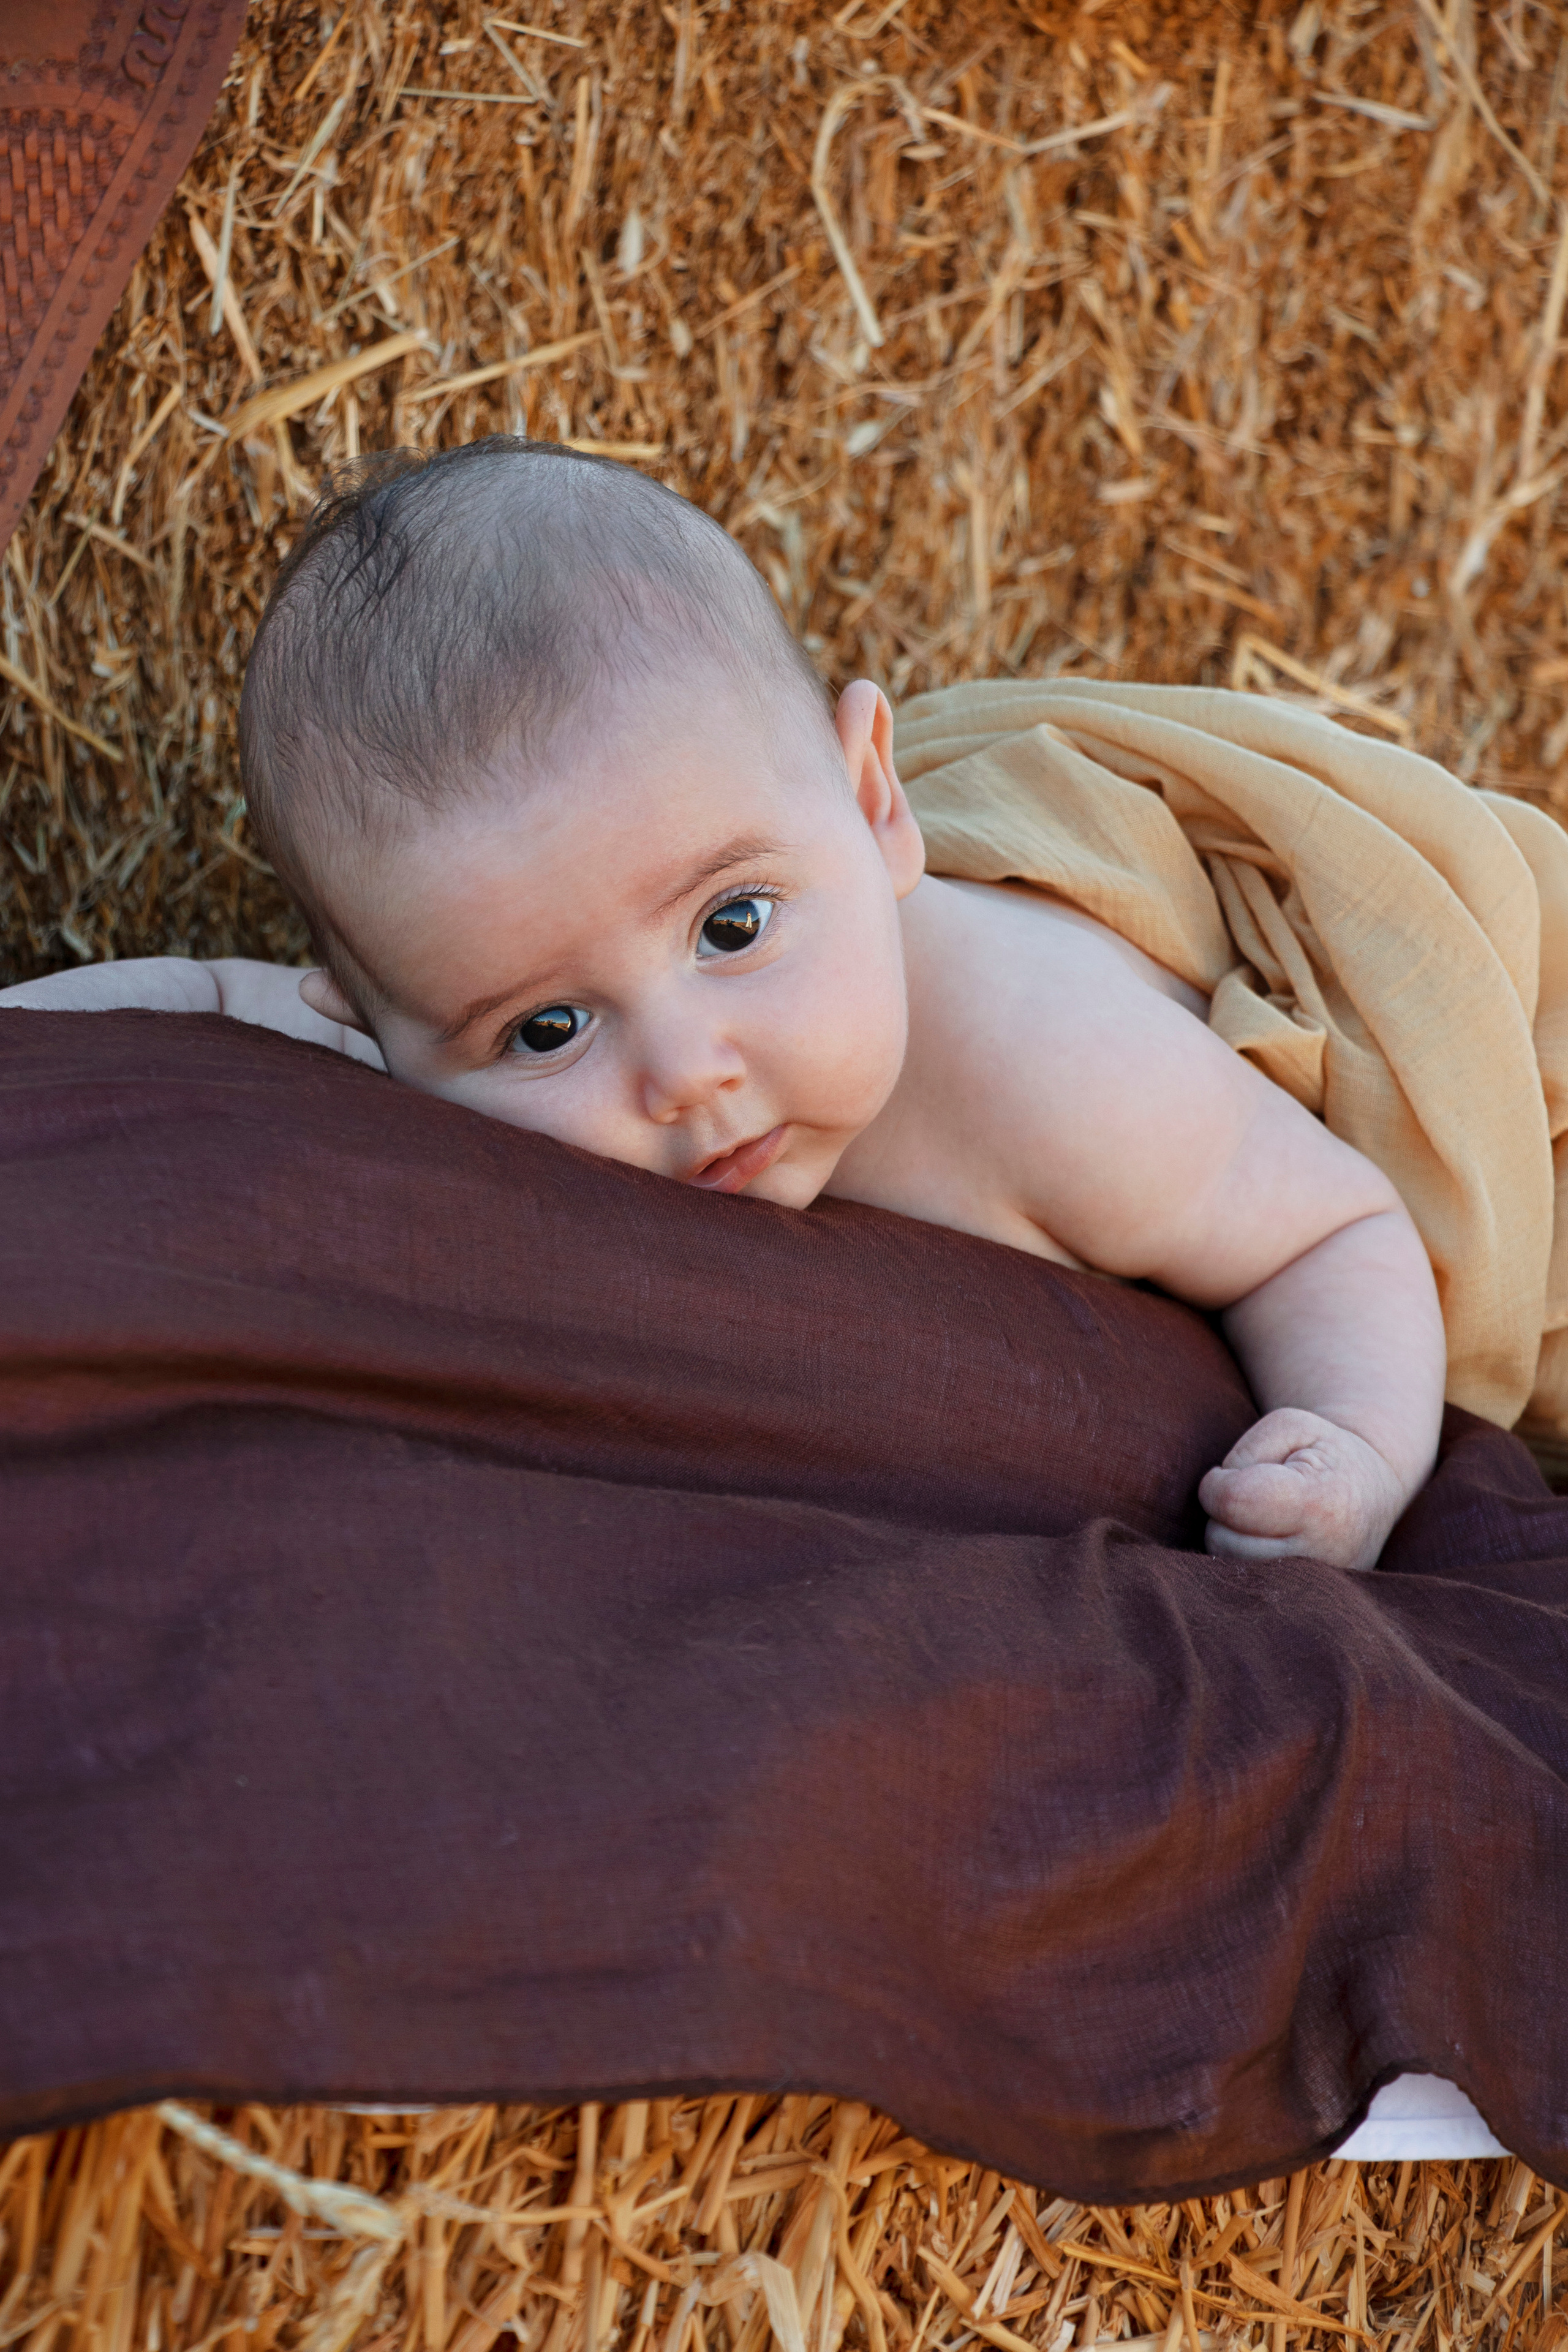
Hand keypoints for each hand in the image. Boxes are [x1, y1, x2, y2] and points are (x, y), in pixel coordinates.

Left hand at [1198, 1407, 1408, 1572]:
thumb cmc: (1323, 1451)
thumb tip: (1222, 1500)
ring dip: (1231, 1540)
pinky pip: (1246, 1590)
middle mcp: (1323, 1556)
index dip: (1217, 1483)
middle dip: (1222, 1514)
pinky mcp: (1309, 1607)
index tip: (1227, 1475)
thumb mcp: (1292, 1425)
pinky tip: (1265, 1544)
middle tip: (1251, 1497)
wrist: (1373, 1490)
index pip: (1234, 1501)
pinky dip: (1243, 1564)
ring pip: (1229, 1570)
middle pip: (1223, 1540)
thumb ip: (1248, 1452)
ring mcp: (1319, 1588)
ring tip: (1261, 1520)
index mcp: (1320, 1503)